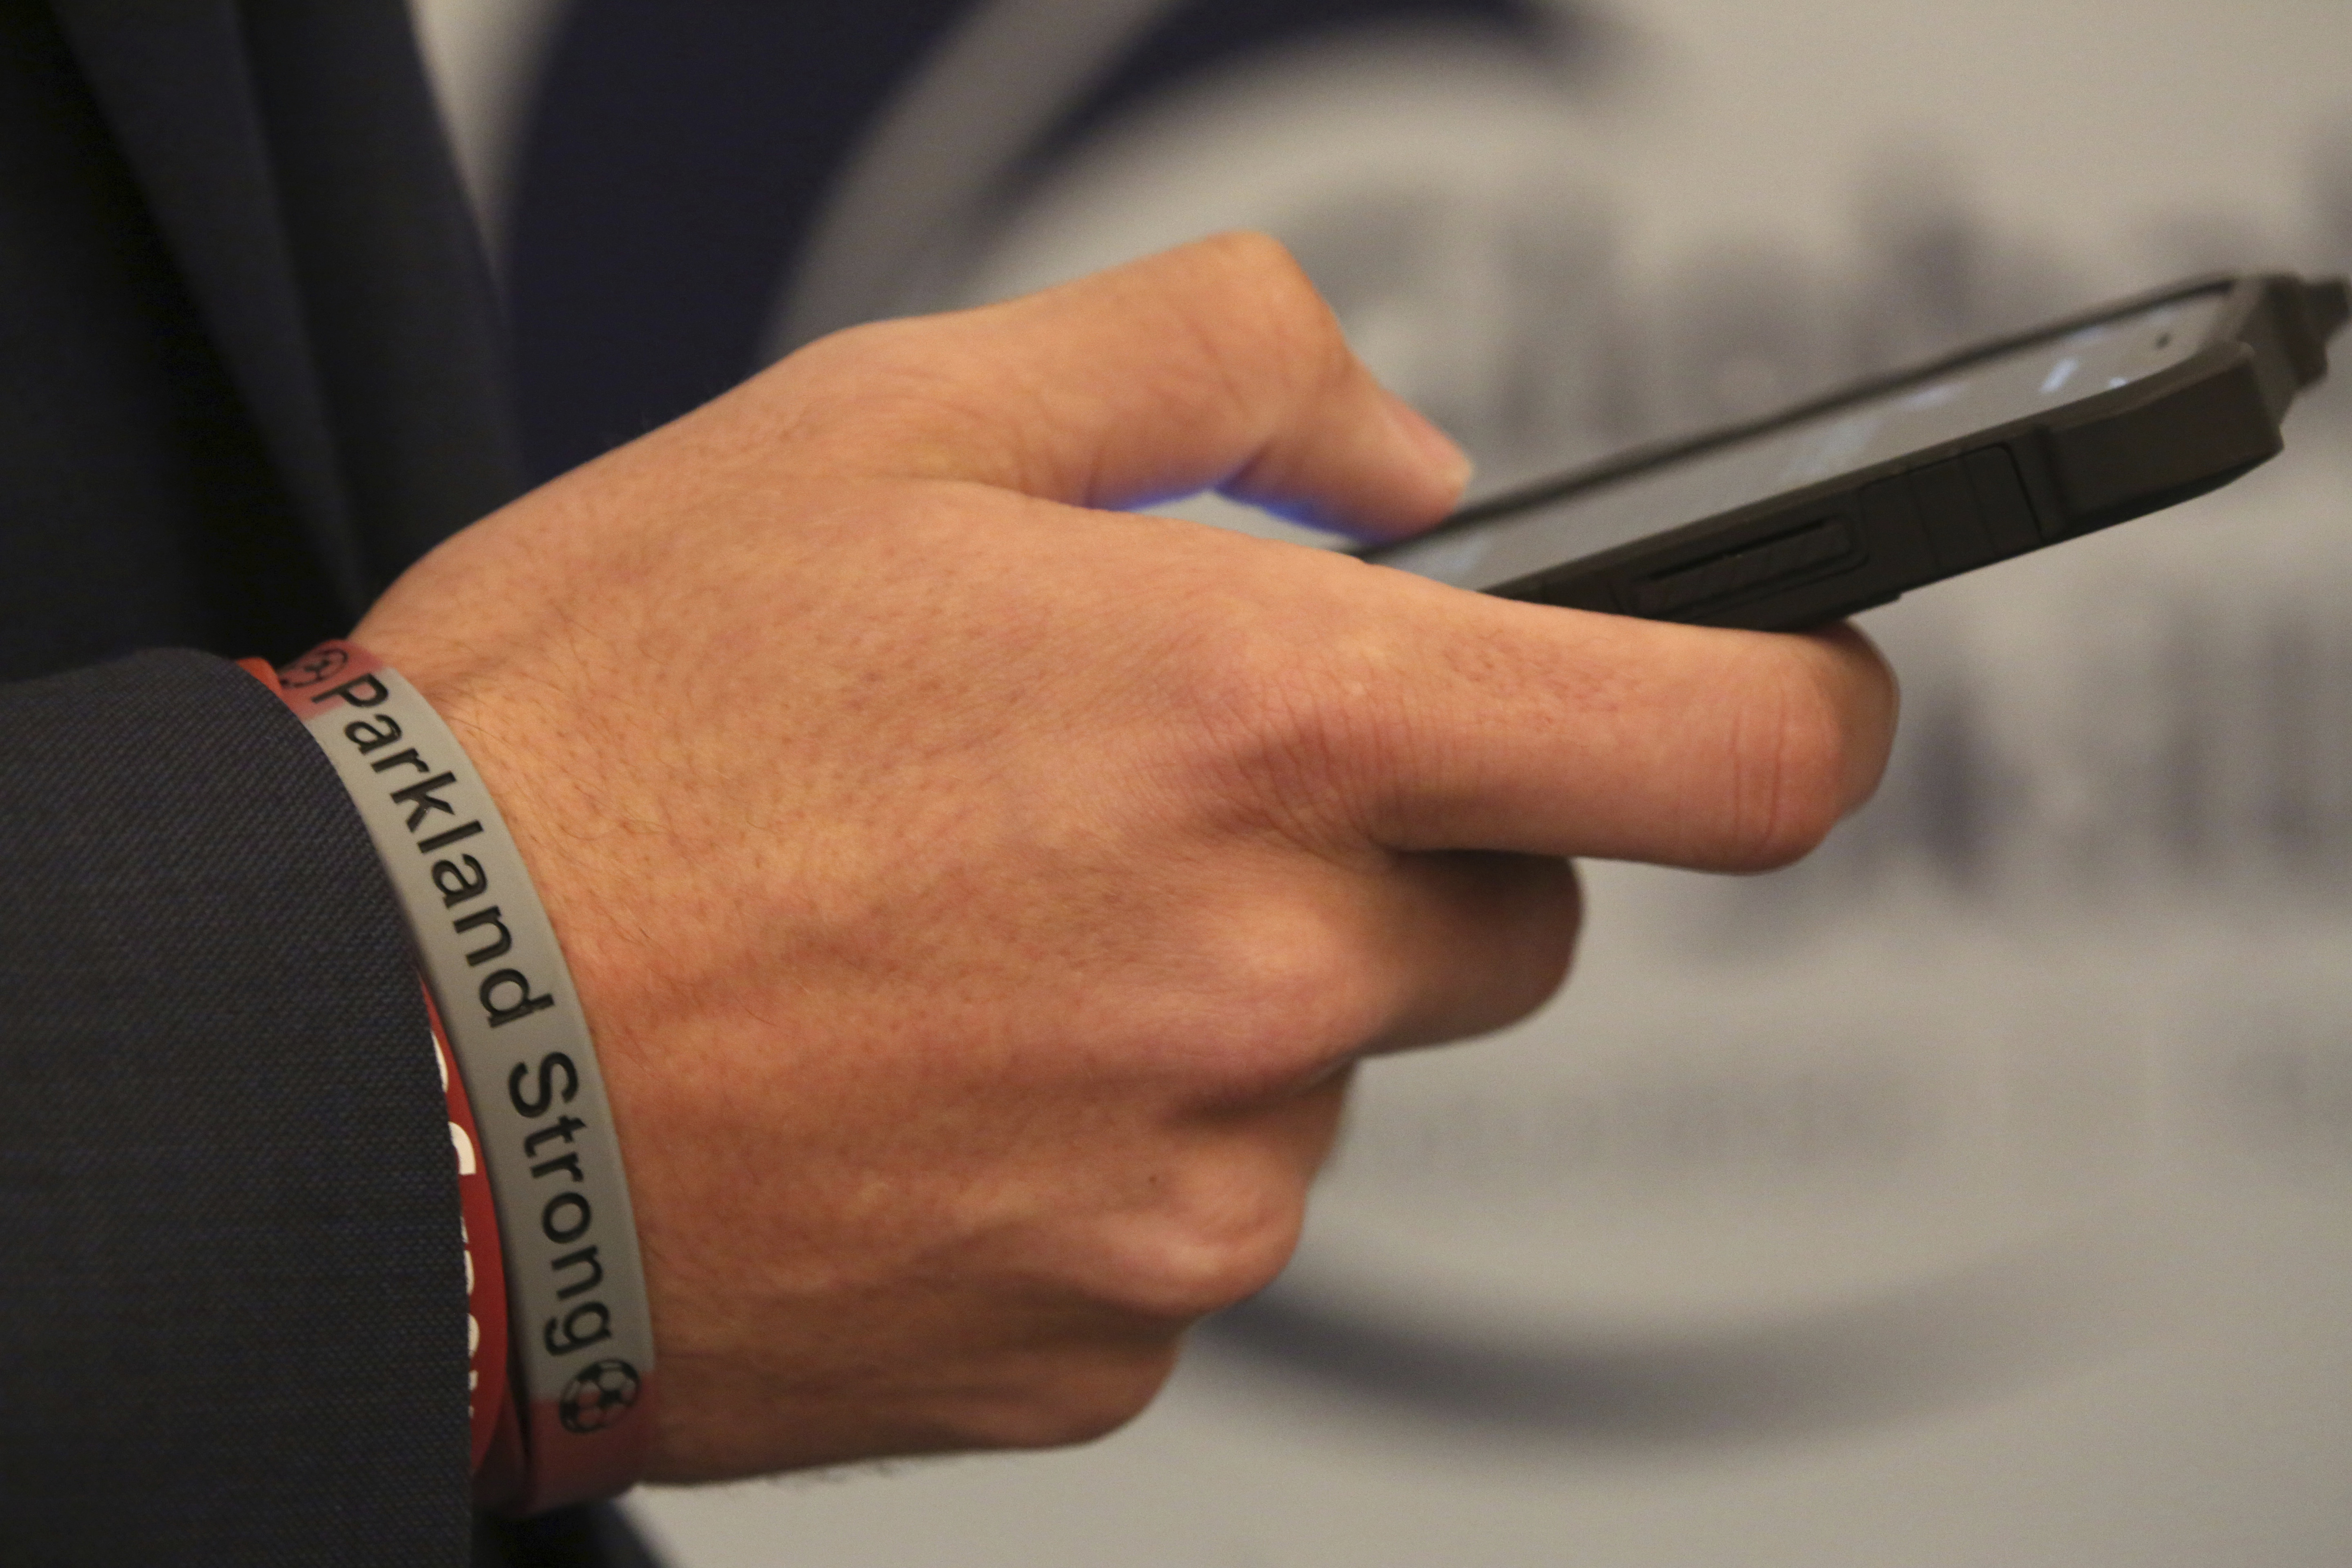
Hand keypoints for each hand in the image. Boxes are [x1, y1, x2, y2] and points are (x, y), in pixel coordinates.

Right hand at [355, 234, 1896, 1481]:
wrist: (377, 1047)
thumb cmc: (606, 726)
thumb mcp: (892, 418)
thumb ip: (1217, 369)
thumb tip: (1412, 468)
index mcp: (1254, 727)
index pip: (1714, 752)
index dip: (1799, 716)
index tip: (1795, 707)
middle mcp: (1255, 979)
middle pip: (1508, 924)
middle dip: (1388, 851)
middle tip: (1141, 803)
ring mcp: (1186, 1192)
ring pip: (1327, 1078)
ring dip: (1214, 999)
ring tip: (966, 944)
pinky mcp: (1095, 1347)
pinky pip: (1191, 1225)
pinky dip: (1103, 1146)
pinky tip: (926, 1081)